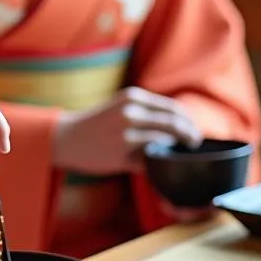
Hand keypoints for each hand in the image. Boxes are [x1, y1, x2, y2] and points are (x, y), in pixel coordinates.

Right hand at [53, 87, 200, 176]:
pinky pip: (151, 158)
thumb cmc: (97, 124)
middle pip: (175, 124)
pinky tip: (157, 163)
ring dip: (175, 150)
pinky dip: (158, 161)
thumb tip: (180, 125)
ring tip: (177, 155)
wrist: (67, 138)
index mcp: (133, 97)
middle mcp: (131, 112)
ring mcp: (127, 133)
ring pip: (166, 141)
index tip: (193, 131)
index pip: (173, 108)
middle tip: (193, 144)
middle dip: (190, 136)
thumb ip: (146, 111)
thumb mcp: (120, 106)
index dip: (189, 121)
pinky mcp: (123, 153)